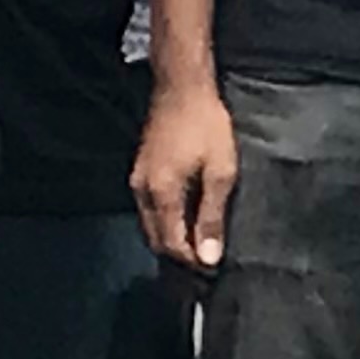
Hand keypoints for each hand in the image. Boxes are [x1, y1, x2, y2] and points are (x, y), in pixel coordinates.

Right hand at [133, 74, 238, 267]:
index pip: (173, 245)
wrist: (182, 88)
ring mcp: (138, 181)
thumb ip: (212, 217)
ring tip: (199, 246)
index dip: (192, 263)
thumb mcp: (220, 172)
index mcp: (162, 194)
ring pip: (151, 227)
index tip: (213, 271)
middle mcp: (143, 192)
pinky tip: (186, 221)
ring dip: (172, 240)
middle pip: (157, 241)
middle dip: (180, 256)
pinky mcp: (141, 173)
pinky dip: (166, 223)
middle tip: (207, 263)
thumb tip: (208, 257)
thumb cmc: (206, 125)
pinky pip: (149, 210)